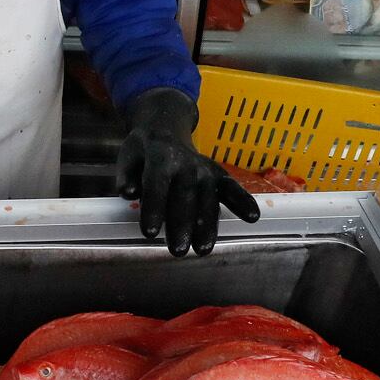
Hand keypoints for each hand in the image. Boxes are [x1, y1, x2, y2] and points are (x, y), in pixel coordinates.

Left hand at [113, 87, 260, 256]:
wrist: (166, 129)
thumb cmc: (143, 152)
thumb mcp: (128, 157)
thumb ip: (126, 176)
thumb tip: (128, 192)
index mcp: (160, 158)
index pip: (156, 184)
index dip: (153, 207)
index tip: (150, 232)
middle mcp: (186, 164)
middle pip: (184, 196)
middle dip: (182, 224)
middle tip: (178, 250)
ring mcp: (205, 171)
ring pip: (207, 199)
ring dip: (207, 225)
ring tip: (203, 249)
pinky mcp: (219, 176)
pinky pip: (232, 189)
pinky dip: (243, 201)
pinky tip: (252, 217)